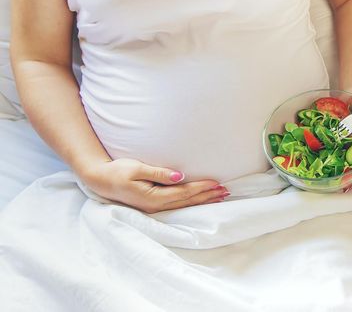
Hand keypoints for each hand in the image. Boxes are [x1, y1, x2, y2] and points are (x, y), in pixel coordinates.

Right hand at [79, 158, 228, 212]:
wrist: (99, 180)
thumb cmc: (116, 171)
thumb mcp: (136, 168)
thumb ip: (158, 173)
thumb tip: (178, 176)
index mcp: (153, 197)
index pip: (183, 193)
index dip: (201, 188)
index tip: (216, 183)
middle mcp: (156, 205)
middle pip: (188, 201)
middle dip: (207, 196)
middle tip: (226, 191)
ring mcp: (155, 207)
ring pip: (184, 205)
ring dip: (203, 200)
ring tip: (219, 196)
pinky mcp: (153, 205)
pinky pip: (178, 205)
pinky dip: (192, 201)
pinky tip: (201, 199)